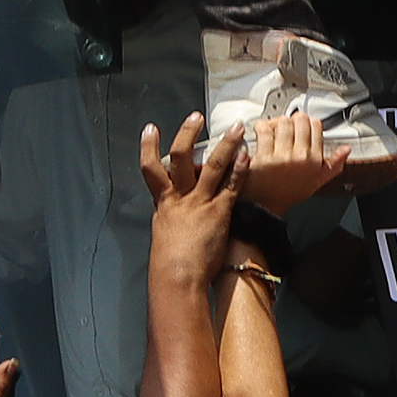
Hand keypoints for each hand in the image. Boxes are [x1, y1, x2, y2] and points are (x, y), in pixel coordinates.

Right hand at [137, 114, 248, 292]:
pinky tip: (248, 156)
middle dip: (187, 133)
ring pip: (211, 165)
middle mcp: (180, 198)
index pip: (150, 169)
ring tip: (236, 127)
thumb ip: (171, 221)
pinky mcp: (219, 213)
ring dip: (225, 144)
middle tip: (196, 117)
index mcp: (164, 205)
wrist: (177, 279)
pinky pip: (231, 186)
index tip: (151, 130)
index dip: (149, 146)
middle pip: (179, 156)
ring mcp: (200, 203)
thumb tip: (175, 219)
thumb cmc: (170, 268)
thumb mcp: (164, 238)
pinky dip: (240, 170)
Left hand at [236, 109, 348, 216]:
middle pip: (300, 120)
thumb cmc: (290, 193)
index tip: (301, 127)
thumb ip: (334, 164)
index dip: (307, 123)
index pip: (316, 125)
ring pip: (283, 122)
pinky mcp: (264, 157)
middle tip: (286, 127)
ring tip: (273, 130)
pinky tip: (262, 132)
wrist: (267, 206)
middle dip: (292, 120)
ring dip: (276, 123)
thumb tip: (346, 150)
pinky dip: (261, 127)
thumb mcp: (318, 180)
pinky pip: (265, 130)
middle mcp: (301, 157)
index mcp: (315, 160)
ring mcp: (282, 157)